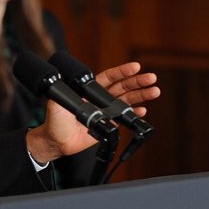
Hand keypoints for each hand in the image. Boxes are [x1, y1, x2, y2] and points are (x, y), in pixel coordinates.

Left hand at [27, 62, 159, 161]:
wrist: (56, 142)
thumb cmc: (54, 122)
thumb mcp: (56, 104)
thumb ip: (62, 94)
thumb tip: (62, 82)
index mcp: (88, 91)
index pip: (108, 77)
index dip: (122, 72)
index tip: (135, 67)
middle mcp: (99, 99)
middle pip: (122, 87)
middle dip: (137, 82)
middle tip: (151, 78)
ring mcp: (105, 112)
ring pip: (126, 101)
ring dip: (141, 96)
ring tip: (154, 92)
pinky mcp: (108, 125)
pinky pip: (123, 118)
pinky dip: (134, 114)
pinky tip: (142, 111)